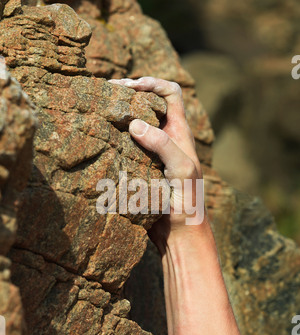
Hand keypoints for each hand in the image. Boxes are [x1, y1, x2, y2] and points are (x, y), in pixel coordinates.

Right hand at [108, 77, 204, 246]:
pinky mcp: (136, 168)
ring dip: (117, 116)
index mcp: (180, 133)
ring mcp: (149, 153)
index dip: (153, 83)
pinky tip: (98, 139)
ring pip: (132, 125)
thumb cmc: (187, 200)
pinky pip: (122, 147)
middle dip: (128, 95)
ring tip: (98, 111)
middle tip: (106, 93)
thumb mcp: (182, 170)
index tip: (132, 86)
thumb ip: (163, 145)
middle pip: (147, 105)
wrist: (178, 232)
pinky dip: (111, 139)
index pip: (171, 93)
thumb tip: (135, 124)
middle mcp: (165, 138)